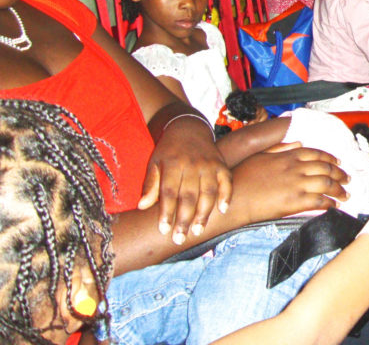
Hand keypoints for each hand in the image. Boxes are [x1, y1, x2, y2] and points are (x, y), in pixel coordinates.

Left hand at [138, 116, 232, 243]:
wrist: (188, 129)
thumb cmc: (168, 152)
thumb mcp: (154, 163)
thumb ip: (150, 184)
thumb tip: (142, 206)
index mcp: (172, 164)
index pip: (169, 192)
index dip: (166, 212)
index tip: (164, 230)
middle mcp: (191, 164)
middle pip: (189, 195)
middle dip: (184, 218)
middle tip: (180, 238)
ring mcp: (208, 164)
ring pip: (208, 191)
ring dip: (204, 213)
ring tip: (198, 231)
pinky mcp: (221, 164)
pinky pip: (227, 181)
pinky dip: (226, 195)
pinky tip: (223, 210)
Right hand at [229, 146, 348, 223]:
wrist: (235, 198)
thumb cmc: (243, 176)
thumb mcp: (261, 155)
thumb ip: (281, 148)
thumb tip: (299, 142)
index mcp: (289, 156)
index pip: (318, 154)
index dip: (331, 159)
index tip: (338, 163)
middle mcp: (296, 168)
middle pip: (327, 169)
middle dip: (340, 174)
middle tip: (347, 179)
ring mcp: (297, 185)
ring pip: (327, 184)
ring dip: (339, 190)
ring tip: (345, 195)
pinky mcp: (295, 202)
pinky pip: (319, 201)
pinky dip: (330, 203)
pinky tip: (334, 206)